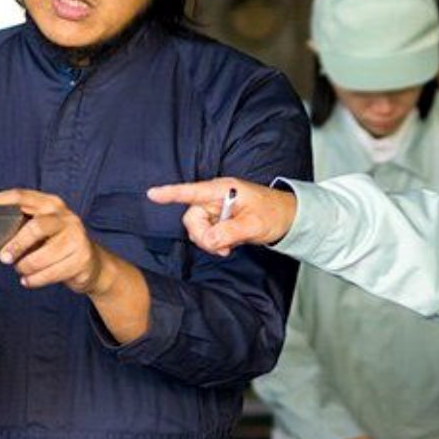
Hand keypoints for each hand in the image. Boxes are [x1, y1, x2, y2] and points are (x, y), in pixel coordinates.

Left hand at [0, 189, 113, 294]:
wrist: (91, 265)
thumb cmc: (56, 246)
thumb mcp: (40, 229)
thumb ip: (18, 225)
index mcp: (50, 204)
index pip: (20, 196)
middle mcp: (65, 217)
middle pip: (35, 227)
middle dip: (16, 244)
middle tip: (3, 258)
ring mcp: (76, 237)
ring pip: (43, 255)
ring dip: (26, 266)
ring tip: (20, 270)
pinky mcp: (81, 259)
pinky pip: (51, 273)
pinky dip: (35, 280)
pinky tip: (28, 280)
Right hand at [147, 178, 295, 256]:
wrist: (287, 218)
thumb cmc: (274, 213)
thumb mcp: (254, 224)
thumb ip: (230, 232)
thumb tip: (208, 240)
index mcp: (222, 189)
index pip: (192, 191)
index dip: (171, 193)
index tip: (152, 194)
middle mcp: (215, 198)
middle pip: (192, 218)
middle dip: (202, 236)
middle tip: (221, 248)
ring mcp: (216, 210)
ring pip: (197, 229)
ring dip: (209, 242)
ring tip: (230, 246)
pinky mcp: (218, 220)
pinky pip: (206, 234)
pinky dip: (214, 243)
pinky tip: (229, 245)